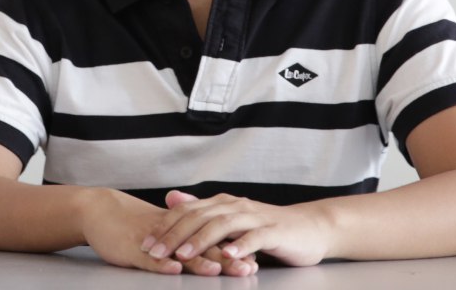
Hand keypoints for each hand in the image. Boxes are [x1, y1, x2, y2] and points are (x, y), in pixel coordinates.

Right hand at [79, 188, 256, 275]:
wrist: (99, 209)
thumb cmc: (131, 223)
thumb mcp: (162, 230)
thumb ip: (186, 239)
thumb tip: (212, 251)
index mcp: (180, 230)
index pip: (211, 240)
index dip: (232, 250)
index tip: (254, 259)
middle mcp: (170, 234)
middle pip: (202, 246)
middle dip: (225, 257)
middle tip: (248, 267)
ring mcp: (151, 241)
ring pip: (178, 251)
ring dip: (199, 260)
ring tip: (218, 269)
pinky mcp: (131, 249)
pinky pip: (148, 258)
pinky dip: (161, 264)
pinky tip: (173, 269)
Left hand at [142, 190, 330, 268]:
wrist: (310, 228)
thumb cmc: (267, 227)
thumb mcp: (232, 217)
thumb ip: (202, 210)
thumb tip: (171, 198)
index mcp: (223, 203)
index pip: (188, 212)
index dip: (165, 226)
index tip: (145, 243)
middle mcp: (236, 206)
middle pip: (200, 217)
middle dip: (174, 234)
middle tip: (154, 251)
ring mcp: (255, 218)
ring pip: (223, 225)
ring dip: (201, 240)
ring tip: (183, 254)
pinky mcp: (274, 232)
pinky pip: (255, 238)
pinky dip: (241, 246)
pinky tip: (228, 256)